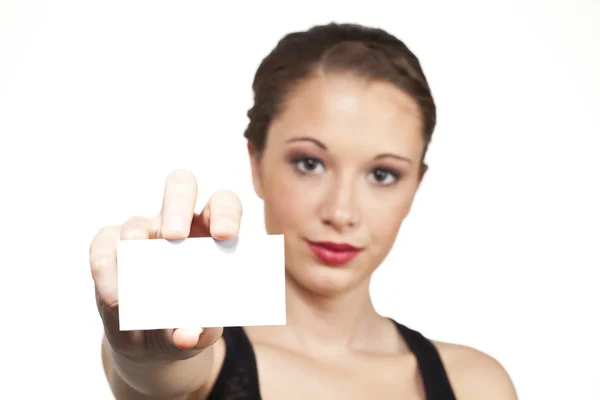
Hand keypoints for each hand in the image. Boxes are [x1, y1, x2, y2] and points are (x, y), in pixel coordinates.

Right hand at [89, 170, 242, 360]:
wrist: (154, 341)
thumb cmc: (188, 323)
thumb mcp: (200, 330)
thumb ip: (199, 331)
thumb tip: (188, 335)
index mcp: (212, 232)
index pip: (223, 203)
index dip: (226, 213)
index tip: (226, 236)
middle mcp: (178, 222)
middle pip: (180, 187)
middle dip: (178, 205)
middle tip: (176, 236)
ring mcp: (142, 232)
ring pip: (135, 225)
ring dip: (136, 252)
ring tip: (139, 289)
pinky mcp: (111, 248)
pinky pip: (104, 245)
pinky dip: (108, 271)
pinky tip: (115, 297)